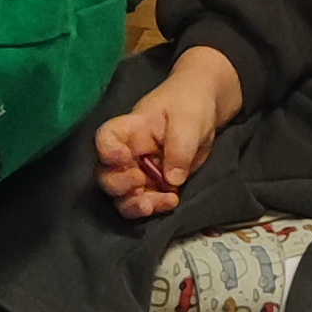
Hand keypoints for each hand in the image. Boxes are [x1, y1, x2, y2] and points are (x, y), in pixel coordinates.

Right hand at [96, 45, 242, 219]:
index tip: (124, 158)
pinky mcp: (154, 186)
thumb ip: (179, 148)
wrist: (205, 110)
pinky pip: (145, 203)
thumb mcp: (188, 120)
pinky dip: (155, 207)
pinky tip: (172, 200)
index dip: (107, 152)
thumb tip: (172, 180)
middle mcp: (128, 154)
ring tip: (158, 202)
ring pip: (122, 196)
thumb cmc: (190, 104)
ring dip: (135, 204)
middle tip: (141, 181)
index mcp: (130, 130)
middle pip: (106, 176)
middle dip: (120, 186)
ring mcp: (139, 172)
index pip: (105, 139)